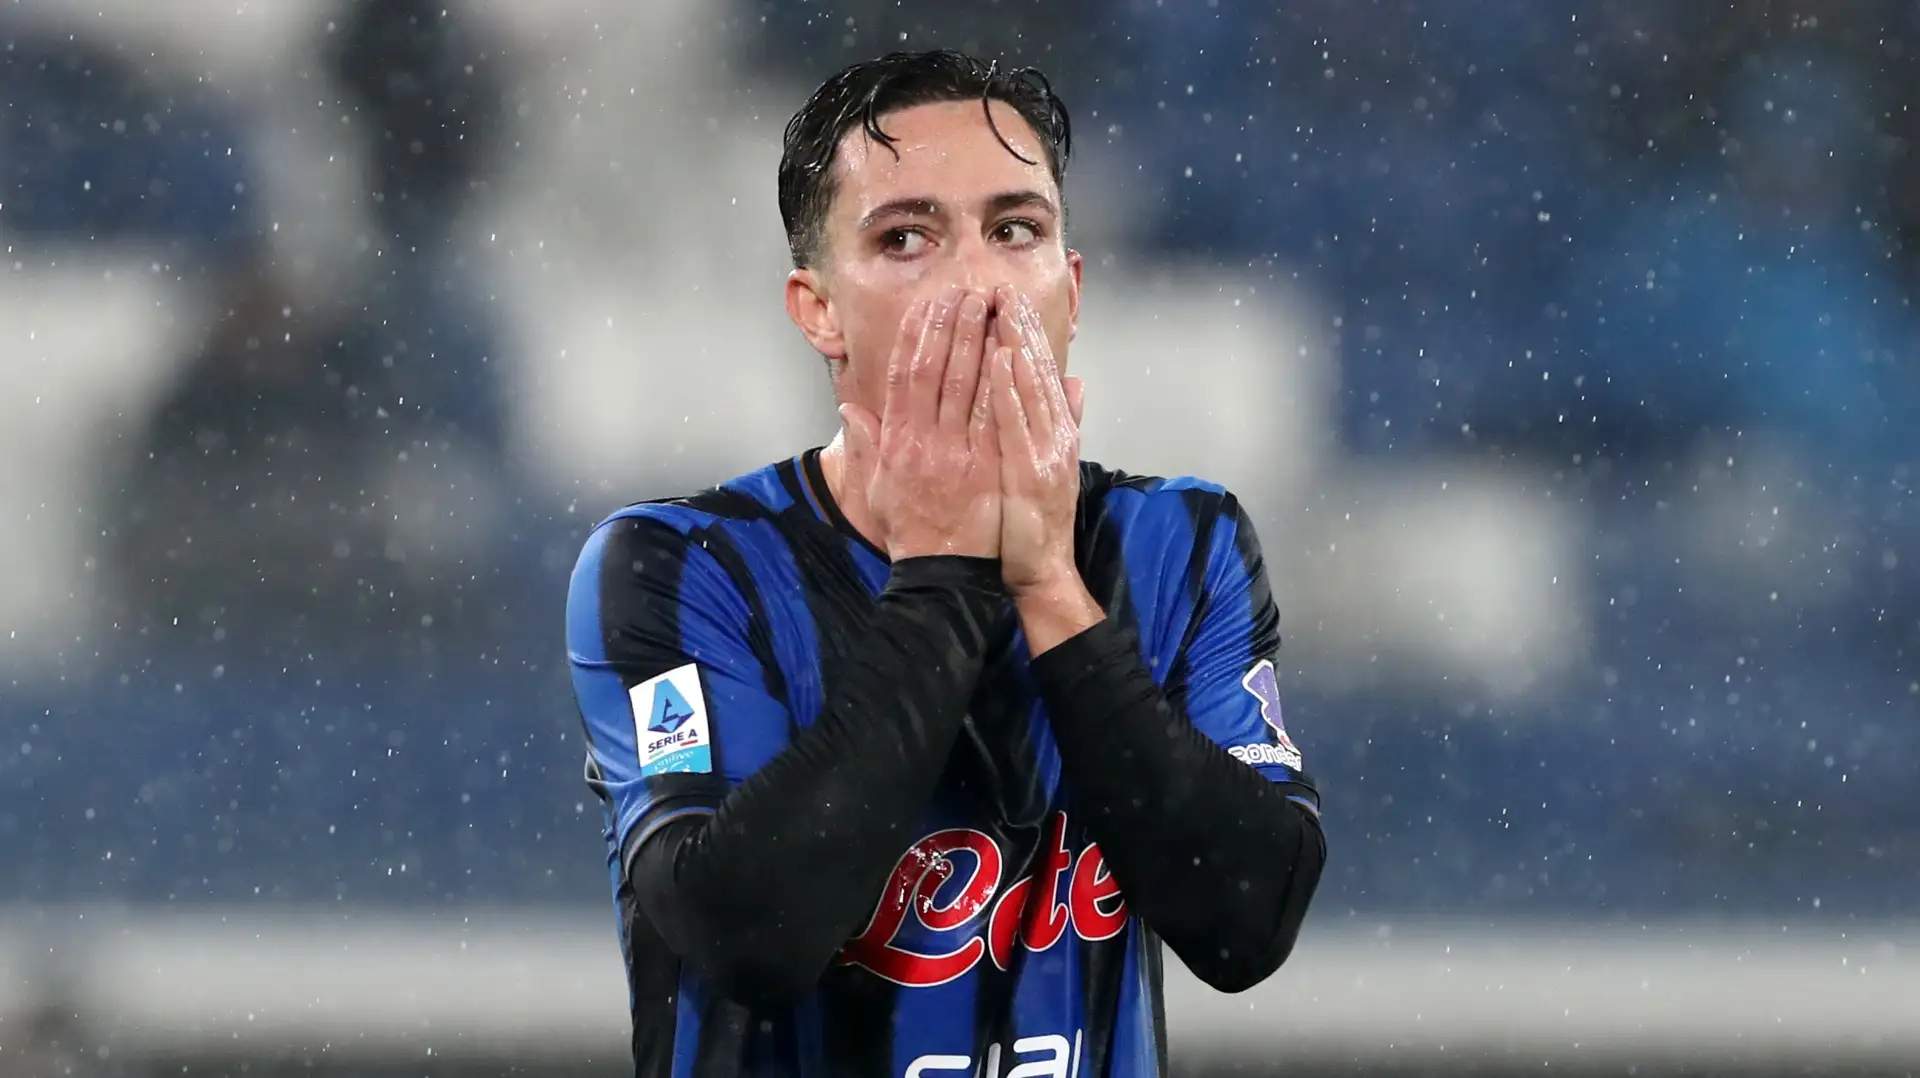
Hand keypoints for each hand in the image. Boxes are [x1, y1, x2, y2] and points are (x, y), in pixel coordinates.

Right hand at [838, 285, 1000, 560]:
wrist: (941, 575)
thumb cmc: (910, 530)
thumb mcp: (877, 487)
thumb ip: (865, 445)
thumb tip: (848, 409)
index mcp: (896, 442)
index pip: (903, 376)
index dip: (916, 336)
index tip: (929, 306)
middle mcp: (921, 442)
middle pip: (935, 370)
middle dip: (950, 326)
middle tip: (966, 293)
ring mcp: (954, 454)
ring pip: (964, 385)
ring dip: (976, 341)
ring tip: (989, 308)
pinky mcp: (984, 468)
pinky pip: (992, 416)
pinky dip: (999, 381)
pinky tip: (1009, 352)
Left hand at [989, 285, 1086, 596]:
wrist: (1041, 569)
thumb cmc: (1034, 519)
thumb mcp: (1052, 464)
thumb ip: (1066, 420)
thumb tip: (1078, 381)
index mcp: (1056, 430)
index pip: (1040, 371)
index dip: (1027, 332)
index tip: (1009, 298)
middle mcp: (1055, 434)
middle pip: (1037, 370)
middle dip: (1021, 326)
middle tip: (1003, 286)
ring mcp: (1046, 451)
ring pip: (1030, 386)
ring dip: (1017, 343)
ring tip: (1002, 306)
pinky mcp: (1030, 470)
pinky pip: (1016, 422)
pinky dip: (1009, 388)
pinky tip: (999, 358)